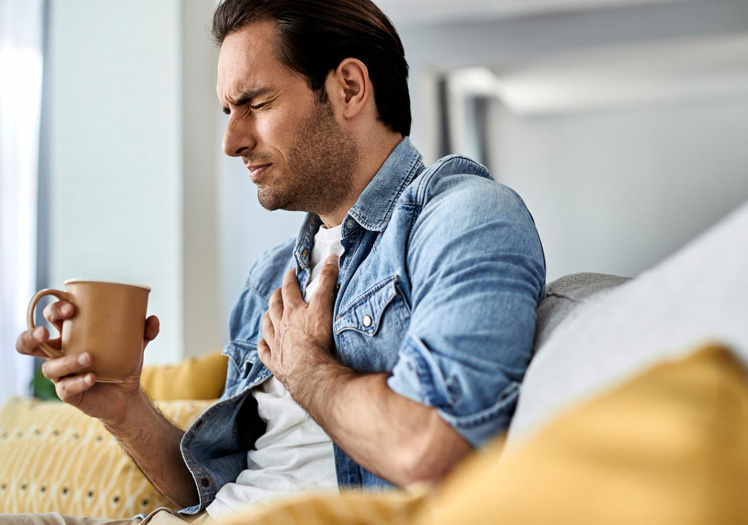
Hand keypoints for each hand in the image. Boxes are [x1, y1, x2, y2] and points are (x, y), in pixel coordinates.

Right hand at [15, 299, 159, 423]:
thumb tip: (152, 319)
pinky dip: (78, 382)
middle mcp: (60, 353)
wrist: (127, 395)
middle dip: (33, 335)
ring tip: (89, 357)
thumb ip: (144, 331)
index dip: (55, 309)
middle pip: (31, 342)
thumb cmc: (122, 362)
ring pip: (48, 367)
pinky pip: (66, 388)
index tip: (71, 308)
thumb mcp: (135, 345)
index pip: (52, 317)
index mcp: (71, 335)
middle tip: (48, 331)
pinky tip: (92, 377)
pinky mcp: (68, 393)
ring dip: (66, 361)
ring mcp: (61, 375)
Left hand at [258, 255, 338, 397]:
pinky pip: (264, 352)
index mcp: (293, 311)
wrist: (310, 370)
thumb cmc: (318, 338)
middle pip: (275, 307)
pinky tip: (262, 344)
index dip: (290, 279)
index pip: (289, 290)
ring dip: (268, 318)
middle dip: (277, 297)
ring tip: (268, 313)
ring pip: (267, 327)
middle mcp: (281, 326)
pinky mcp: (275, 363)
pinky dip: (262, 346)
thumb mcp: (325, 305)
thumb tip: (332, 258)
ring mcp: (276, 345)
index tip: (291, 273)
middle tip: (278, 291)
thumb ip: (328, 281)